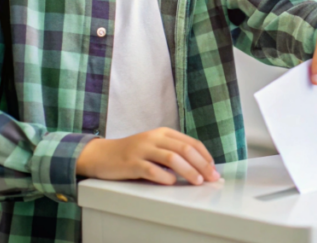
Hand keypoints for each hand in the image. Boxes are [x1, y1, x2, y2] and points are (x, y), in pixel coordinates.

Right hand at [75, 128, 218, 185]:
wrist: (102, 154)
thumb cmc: (132, 153)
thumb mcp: (155, 146)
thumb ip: (173, 152)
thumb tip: (200, 167)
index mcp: (163, 133)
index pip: (191, 142)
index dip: (205, 156)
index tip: (214, 169)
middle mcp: (154, 138)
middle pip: (185, 149)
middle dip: (202, 164)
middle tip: (212, 178)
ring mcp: (142, 150)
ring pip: (172, 158)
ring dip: (188, 171)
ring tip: (198, 181)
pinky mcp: (131, 163)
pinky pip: (152, 170)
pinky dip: (165, 177)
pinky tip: (171, 182)